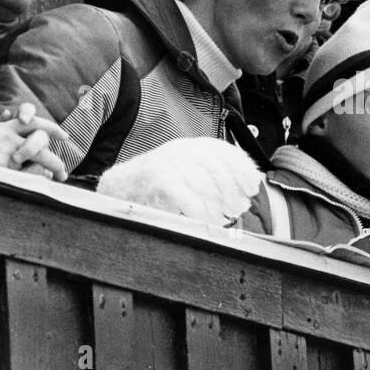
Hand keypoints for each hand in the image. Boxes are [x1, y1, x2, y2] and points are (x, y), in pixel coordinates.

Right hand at [0, 116, 67, 181]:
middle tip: (62, 171)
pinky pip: (29, 173)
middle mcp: (8, 136)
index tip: (65, 136)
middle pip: (41, 140)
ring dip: (51, 166)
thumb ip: (1, 125)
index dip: (51, 128)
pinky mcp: (4, 167)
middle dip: (54, 156)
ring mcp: (7, 151)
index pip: (34, 122)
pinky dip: (37, 178)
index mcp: (4, 127)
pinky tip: (42, 184)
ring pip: (39, 155)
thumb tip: (11, 115)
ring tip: (58, 177)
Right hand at [97, 137, 263, 223]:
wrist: (116, 190)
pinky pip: (187, 198)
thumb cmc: (154, 188)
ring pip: (203, 182)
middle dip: (231, 188)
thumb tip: (242, 194)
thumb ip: (208, 178)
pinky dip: (199, 213)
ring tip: (224, 218)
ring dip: (218, 203)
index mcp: (188, 146)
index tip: (253, 185)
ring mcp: (167, 162)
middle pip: (216, 166)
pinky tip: (206, 223)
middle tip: (239, 207)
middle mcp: (179, 149)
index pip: (223, 150)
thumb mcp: (183, 174)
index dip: (241, 167)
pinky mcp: (158, 179)